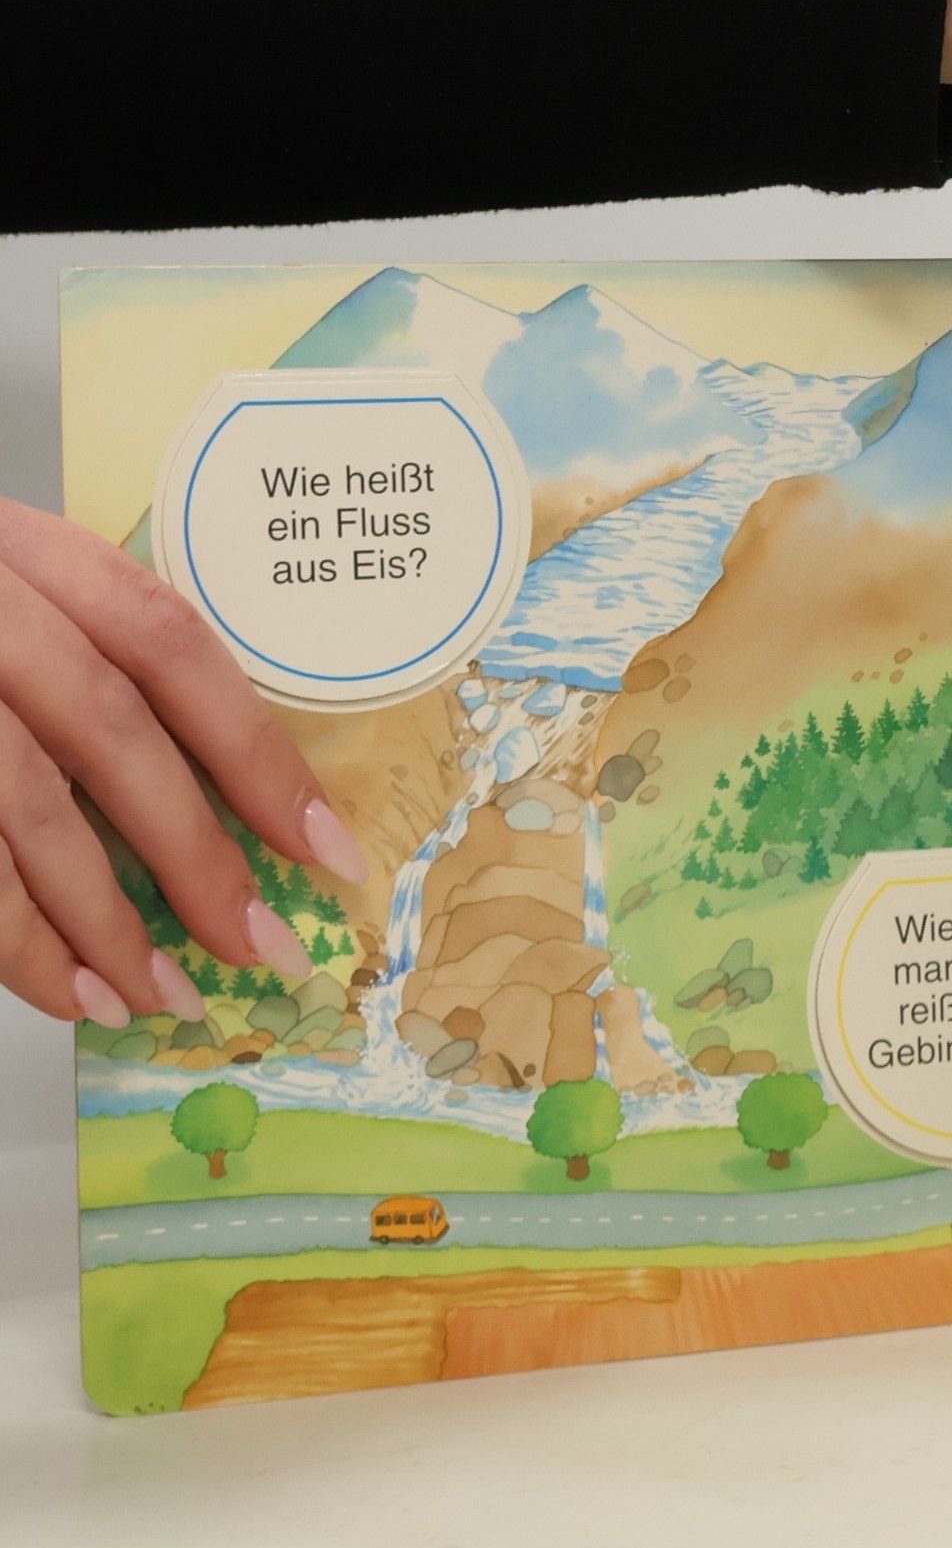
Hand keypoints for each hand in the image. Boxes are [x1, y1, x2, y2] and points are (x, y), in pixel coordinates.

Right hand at [0, 500, 366, 1026]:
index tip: (324, 849)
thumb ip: (94, 675)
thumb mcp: (12, 600)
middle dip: (195, 856)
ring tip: (153, 996)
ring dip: (99, 919)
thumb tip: (220, 815)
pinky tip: (57, 989)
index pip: (173, 648)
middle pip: (108, 733)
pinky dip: (6, 935)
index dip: (258, 755)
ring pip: (20, 804)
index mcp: (27, 550)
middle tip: (256, 947)